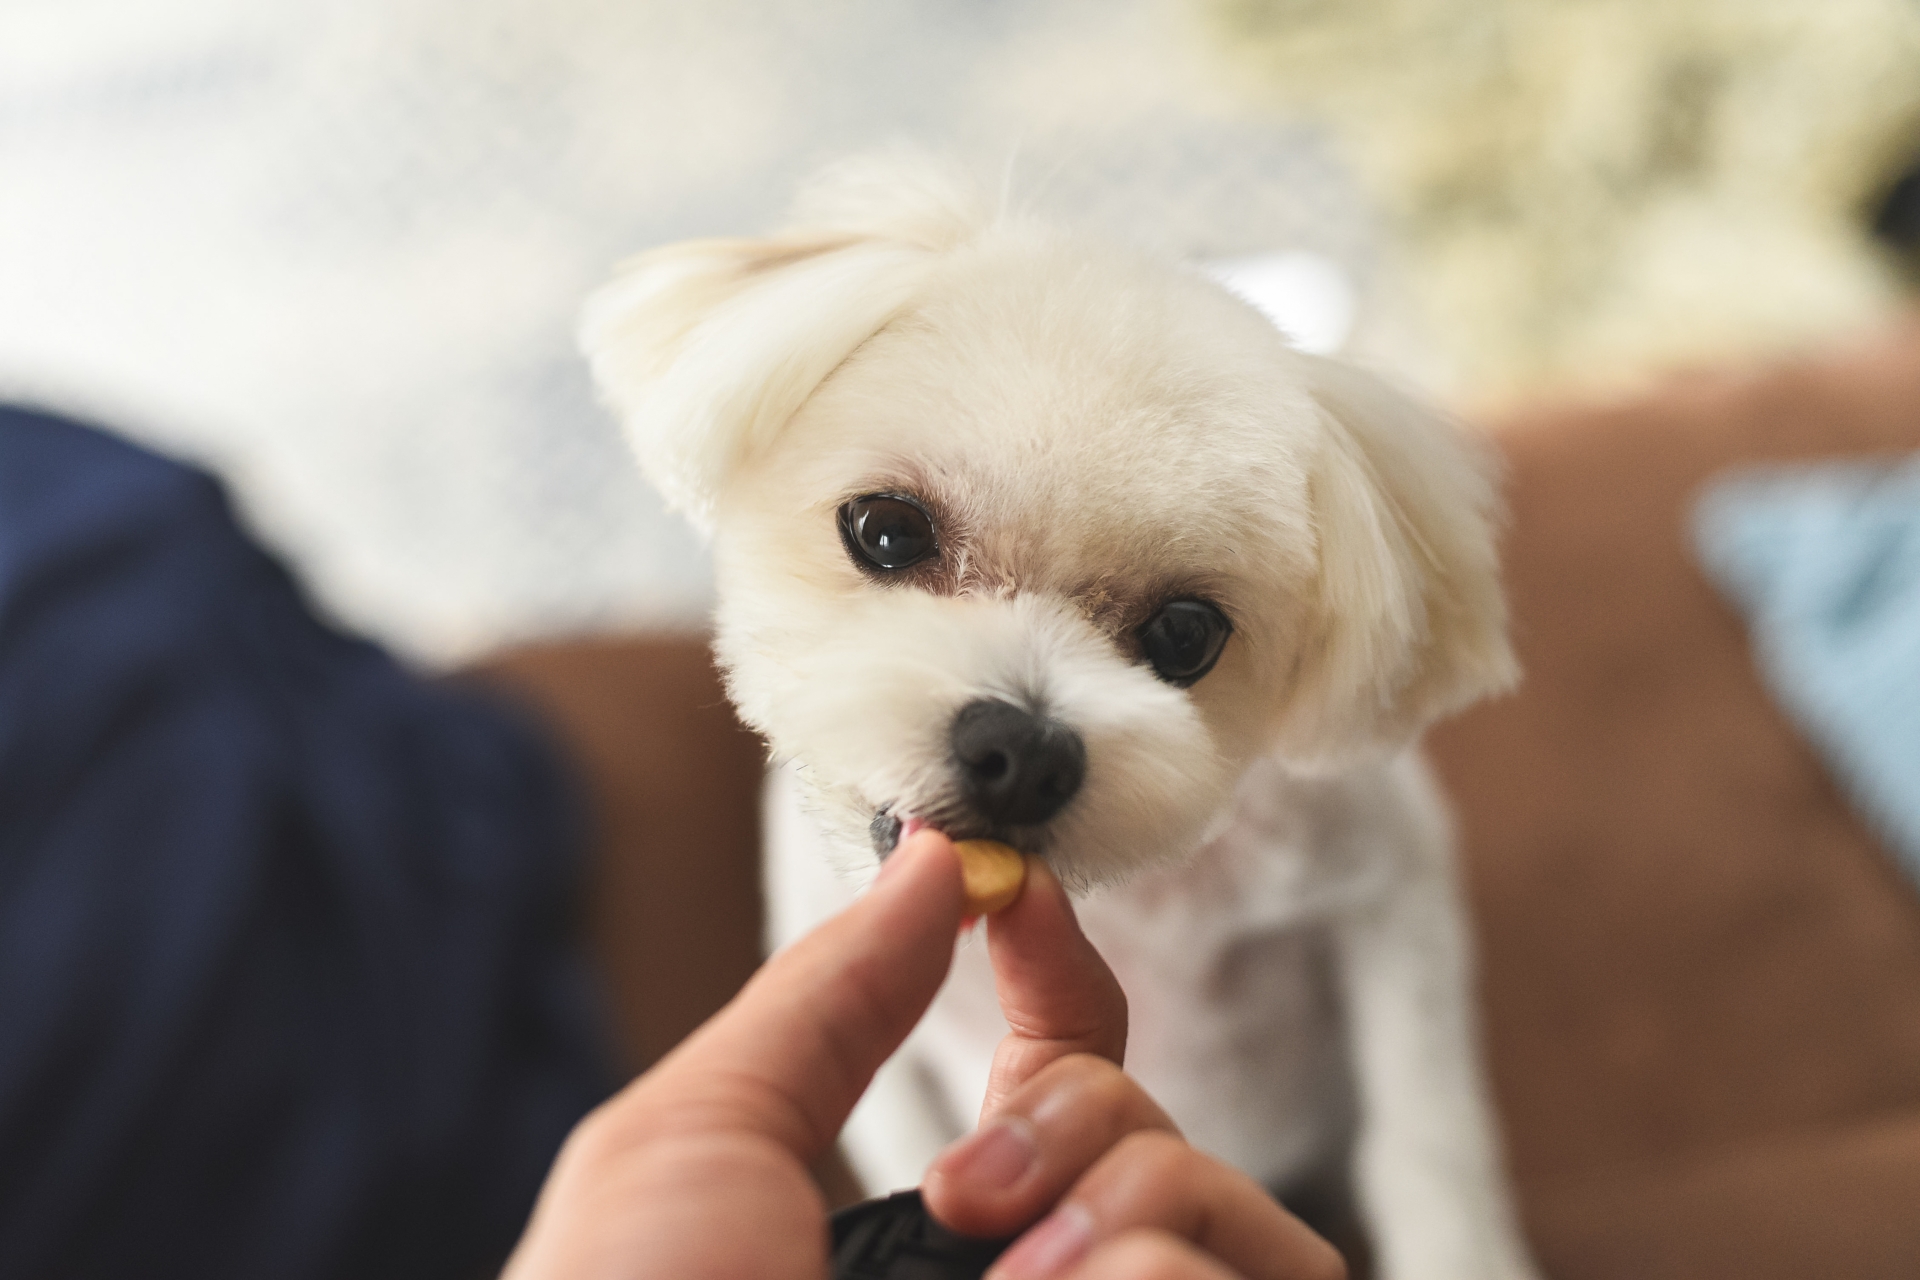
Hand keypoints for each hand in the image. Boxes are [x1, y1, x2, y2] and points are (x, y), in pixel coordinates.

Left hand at [501, 827, 1342, 1279]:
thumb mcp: (694, 1143)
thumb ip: (827, 993)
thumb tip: (930, 856)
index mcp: (937, 1235)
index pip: (1062, 1069)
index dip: (1060, 967)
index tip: (1021, 895)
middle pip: (1157, 1126)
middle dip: (1076, 1114)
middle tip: (962, 1200)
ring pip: (1238, 1212)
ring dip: (1126, 1211)